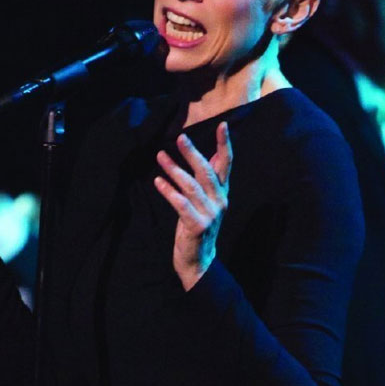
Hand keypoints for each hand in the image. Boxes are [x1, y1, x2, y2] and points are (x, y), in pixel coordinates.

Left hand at [154, 122, 231, 290]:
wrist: (199, 260)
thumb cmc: (198, 226)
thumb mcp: (206, 201)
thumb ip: (209, 180)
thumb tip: (211, 155)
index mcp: (222, 193)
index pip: (226, 164)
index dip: (225, 145)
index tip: (222, 125)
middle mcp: (219, 201)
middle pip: (207, 172)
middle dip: (193, 153)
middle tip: (180, 137)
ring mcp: (210, 214)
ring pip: (192, 187)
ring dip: (175, 170)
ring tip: (160, 156)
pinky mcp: (197, 226)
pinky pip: (181, 205)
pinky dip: (169, 192)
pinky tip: (158, 181)